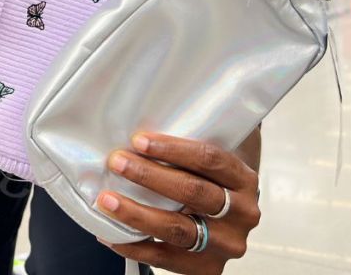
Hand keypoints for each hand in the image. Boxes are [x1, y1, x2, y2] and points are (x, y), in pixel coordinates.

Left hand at [95, 134, 260, 273]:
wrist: (229, 227)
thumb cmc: (213, 182)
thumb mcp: (218, 157)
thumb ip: (205, 128)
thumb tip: (167, 94)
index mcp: (244, 179)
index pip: (210, 159)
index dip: (173, 148)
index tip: (139, 140)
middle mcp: (241, 213)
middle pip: (192, 192)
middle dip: (148, 176)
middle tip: (116, 162)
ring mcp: (225, 244)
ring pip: (177, 228)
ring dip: (136, 214)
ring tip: (106, 200)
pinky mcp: (207, 269)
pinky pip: (166, 259)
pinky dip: (134, 246)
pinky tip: (110, 234)